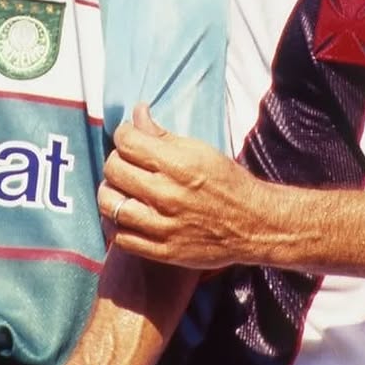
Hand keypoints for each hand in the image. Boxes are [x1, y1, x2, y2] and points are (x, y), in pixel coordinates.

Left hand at [99, 104, 264, 269]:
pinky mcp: (162, 251)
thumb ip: (162, 134)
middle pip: (114, 170)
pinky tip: (125, 213)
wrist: (253, 225)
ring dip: (110, 192)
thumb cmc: (226, 182)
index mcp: (179, 165)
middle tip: (126, 162)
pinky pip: (120, 237)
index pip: (128, 142)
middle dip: (116, 159)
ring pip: (110, 204)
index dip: (123, 134)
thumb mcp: (199, 150)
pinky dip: (115, 223)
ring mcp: (163, 227)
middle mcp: (167, 195)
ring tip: (121, 188)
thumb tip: (137, 113)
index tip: (129, 136)